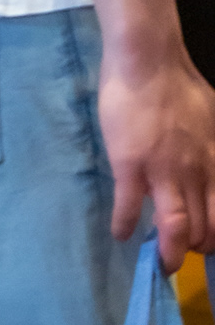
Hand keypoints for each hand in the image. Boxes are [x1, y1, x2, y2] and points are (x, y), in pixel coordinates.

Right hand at [98, 47, 214, 266]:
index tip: (204, 245)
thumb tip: (207, 163)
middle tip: (179, 256)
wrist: (149, 61)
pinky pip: (128, 209)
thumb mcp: (212, 120)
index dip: (214, 238)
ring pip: (175, 229)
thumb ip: (210, 149)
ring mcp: (164, 171)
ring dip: (168, 253)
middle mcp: (197, 173)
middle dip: (194, 251)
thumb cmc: (179, 85)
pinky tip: (120, 234)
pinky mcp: (131, 167)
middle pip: (203, 229)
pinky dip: (124, 226)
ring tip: (159, 263)